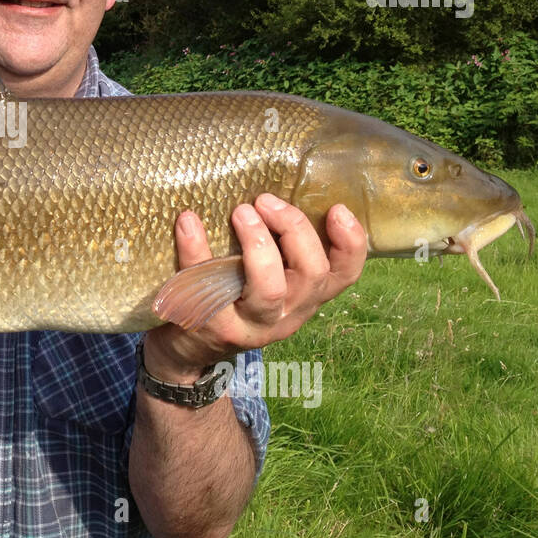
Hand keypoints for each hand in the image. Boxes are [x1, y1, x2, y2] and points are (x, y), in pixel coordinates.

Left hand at [142, 195, 366, 380]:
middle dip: (294, 229)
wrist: (187, 350)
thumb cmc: (234, 296)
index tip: (337, 209)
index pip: (344, 275)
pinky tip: (187, 221)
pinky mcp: (212, 326)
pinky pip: (205, 287)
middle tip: (265, 200)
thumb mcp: (268, 279)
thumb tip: (275, 188)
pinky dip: (195, 248)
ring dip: (258, 244)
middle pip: (311, 274)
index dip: (350, 244)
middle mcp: (286, 314)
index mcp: (305, 297)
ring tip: (241, 212)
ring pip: (270, 289)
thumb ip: (280, 247)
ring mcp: (250, 325)